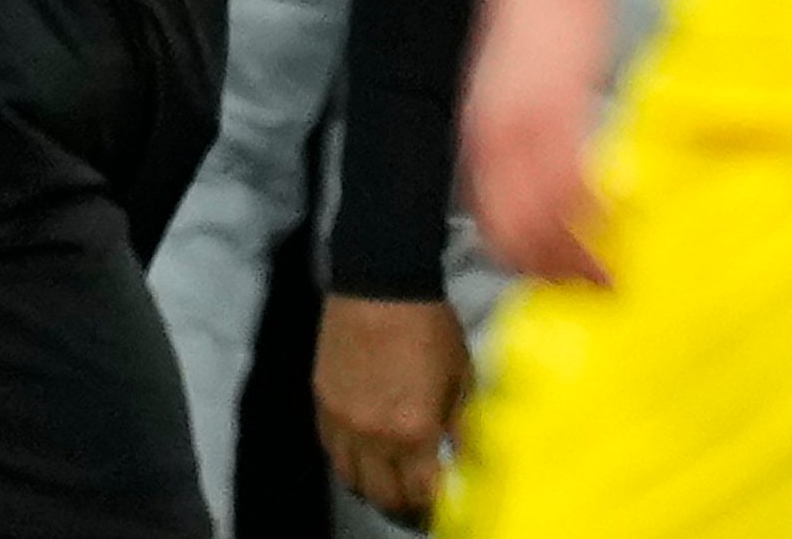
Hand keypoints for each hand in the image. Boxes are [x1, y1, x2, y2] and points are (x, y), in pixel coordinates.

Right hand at [314, 294, 471, 525]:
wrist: (380, 283)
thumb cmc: (429, 326)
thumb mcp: (462, 378)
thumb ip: (463, 428)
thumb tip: (469, 462)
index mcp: (412, 430)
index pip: (420, 495)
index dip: (433, 508)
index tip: (443, 504)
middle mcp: (372, 433)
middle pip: (382, 495)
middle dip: (404, 505)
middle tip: (419, 500)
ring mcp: (341, 418)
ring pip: (349, 477)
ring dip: (372, 486)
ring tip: (390, 481)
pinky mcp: (321, 400)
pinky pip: (330, 448)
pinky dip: (348, 459)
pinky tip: (365, 452)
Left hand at [461, 0, 612, 284]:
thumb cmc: (537, 20)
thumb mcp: (513, 86)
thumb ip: (518, 132)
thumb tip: (541, 177)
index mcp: (478, 131)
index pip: (490, 217)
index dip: (521, 258)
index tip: (553, 284)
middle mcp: (491, 132)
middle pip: (512, 227)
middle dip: (550, 268)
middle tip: (591, 291)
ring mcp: (523, 119)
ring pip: (541, 211)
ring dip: (574, 251)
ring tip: (609, 276)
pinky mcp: (558, 102)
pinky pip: (569, 174)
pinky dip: (589, 211)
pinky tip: (612, 227)